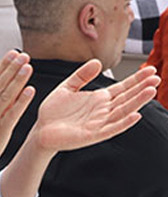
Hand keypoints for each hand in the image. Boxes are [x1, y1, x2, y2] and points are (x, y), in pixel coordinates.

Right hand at [0, 50, 34, 172]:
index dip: (3, 66)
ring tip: (27, 67)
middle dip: (12, 68)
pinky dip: (21, 101)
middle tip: (24, 56)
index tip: (12, 54)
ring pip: (6, 95)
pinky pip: (12, 113)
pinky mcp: (0, 130)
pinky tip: (29, 91)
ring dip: (18, 80)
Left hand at [30, 60, 157, 152]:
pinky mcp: (92, 135)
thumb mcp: (67, 88)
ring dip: (137, 102)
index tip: (151, 70)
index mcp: (99, 99)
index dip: (136, 79)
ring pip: (123, 112)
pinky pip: (111, 128)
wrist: (40, 130)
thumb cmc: (53, 112)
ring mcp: (99, 123)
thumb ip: (81, 75)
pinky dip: (124, 122)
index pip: (123, 88)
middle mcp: (103, 111)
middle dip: (142, 88)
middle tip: (156, 78)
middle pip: (127, 98)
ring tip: (151, 91)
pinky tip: (136, 115)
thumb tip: (98, 62)